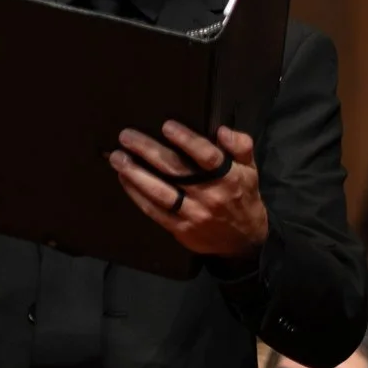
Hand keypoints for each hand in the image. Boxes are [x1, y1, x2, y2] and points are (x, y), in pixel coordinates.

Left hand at [109, 122, 265, 257]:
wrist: (244, 241)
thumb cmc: (242, 196)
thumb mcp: (250, 169)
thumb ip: (240, 146)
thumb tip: (222, 130)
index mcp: (229, 178)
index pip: (207, 156)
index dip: (187, 140)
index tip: (166, 126)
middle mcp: (210, 196)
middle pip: (176, 171)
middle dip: (148, 151)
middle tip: (126, 136)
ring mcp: (193, 214)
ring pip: (160, 192)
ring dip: (135, 174)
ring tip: (117, 158)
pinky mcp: (180, 229)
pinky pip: (155, 211)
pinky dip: (137, 195)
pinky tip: (124, 179)